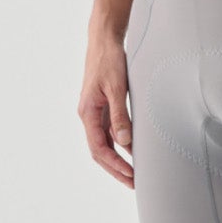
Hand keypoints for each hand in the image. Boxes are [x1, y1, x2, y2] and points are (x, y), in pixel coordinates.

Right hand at [78, 33, 134, 186]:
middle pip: (99, 151)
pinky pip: (109, 132)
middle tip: (134, 183)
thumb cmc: (109, 59)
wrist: (104, 39)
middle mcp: (88, 115)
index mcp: (87, 112)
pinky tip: (132, 150)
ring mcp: (94, 112)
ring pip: (104, 143)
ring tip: (134, 172)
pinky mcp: (102, 106)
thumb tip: (125, 143)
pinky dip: (120, 144)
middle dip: (116, 168)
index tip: (130, 175)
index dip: (114, 164)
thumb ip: (120, 115)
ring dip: (118, 159)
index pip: (99, 148)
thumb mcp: (117, 87)